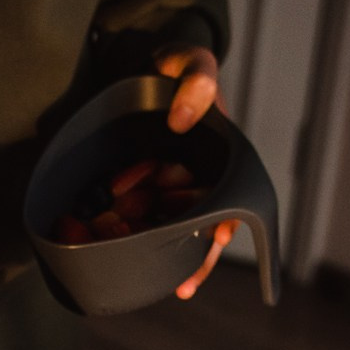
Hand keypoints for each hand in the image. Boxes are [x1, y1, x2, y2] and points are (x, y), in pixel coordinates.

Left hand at [155, 46, 238, 299]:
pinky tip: (123, 261)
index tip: (219, 238)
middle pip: (201, 225)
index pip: (226, 198)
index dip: (224, 223)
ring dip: (166, 256)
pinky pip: (142, 222)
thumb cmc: (176, 67)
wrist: (143, 70)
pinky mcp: (143, 192)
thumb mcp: (190, 63)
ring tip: (162, 287)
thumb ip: (196, 82)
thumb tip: (182, 121)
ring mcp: (170, 189)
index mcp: (218, 160)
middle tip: (182, 285)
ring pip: (172, 231)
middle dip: (192, 254)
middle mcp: (199, 180)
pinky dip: (135, 240)